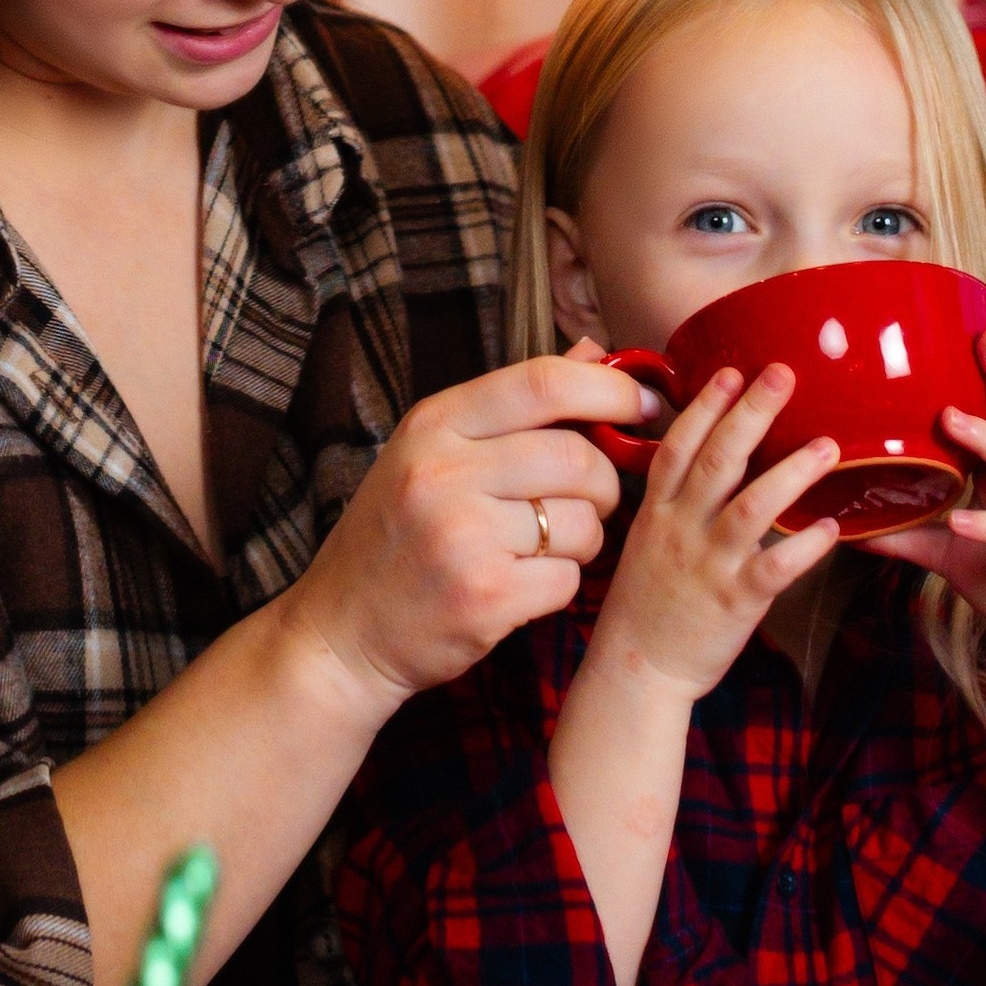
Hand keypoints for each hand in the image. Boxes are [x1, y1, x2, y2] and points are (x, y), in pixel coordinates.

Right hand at [286, 353, 636, 716]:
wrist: (341, 633)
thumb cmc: (395, 538)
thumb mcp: (433, 454)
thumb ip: (514, 406)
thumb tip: (597, 352)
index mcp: (433, 425)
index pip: (543, 382)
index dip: (612, 388)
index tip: (645, 404)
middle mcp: (443, 472)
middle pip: (577, 455)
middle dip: (603, 482)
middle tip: (588, 502)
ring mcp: (462, 536)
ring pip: (582, 521)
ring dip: (584, 540)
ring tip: (544, 550)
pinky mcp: (484, 596)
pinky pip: (568, 579)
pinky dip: (560, 586)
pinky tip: (523, 588)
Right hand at [593, 363, 841, 700]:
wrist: (636, 669)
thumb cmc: (645, 603)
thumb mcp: (645, 540)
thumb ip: (674, 501)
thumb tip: (707, 459)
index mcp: (657, 511)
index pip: (678, 447)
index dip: (705, 406)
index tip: (730, 372)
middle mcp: (681, 529)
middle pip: (718, 460)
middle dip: (751, 413)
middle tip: (784, 374)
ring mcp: (708, 564)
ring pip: (751, 507)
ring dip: (792, 472)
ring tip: (828, 445)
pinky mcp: (735, 601)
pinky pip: (775, 568)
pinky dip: (806, 547)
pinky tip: (833, 528)